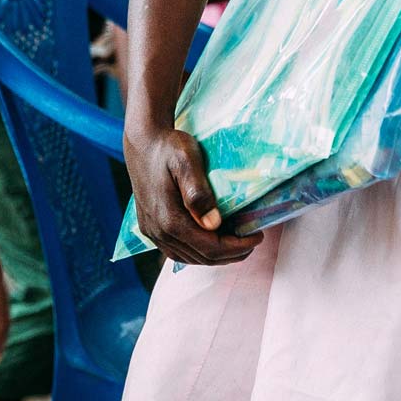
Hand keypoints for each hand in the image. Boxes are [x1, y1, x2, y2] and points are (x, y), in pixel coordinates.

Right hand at [123, 125, 262, 265]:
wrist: (143, 142)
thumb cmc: (169, 148)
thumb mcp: (187, 161)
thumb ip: (198, 193)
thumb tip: (213, 224)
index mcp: (170, 219)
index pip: (210, 248)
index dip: (237, 247)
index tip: (257, 236)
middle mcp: (159, 232)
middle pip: (202, 257)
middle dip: (231, 253)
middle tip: (252, 240)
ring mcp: (152, 232)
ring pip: (190, 257)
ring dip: (216, 255)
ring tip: (237, 242)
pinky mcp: (150, 228)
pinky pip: (178, 251)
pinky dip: (199, 251)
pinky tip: (212, 240)